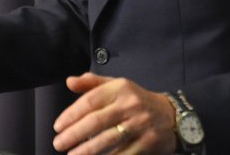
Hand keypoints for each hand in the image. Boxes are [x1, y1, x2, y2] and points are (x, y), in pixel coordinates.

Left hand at [52, 73, 176, 153]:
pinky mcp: (148, 143)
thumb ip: (92, 83)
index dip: (72, 114)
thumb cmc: (135, 100)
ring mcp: (140, 125)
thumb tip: (69, 81)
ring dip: (87, 150)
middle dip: (74, 134)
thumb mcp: (116, 85)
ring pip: (109, 140)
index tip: (57, 126)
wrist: (172, 116)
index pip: (91, 101)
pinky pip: (124, 154)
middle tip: (58, 144)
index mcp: (120, 88)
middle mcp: (130, 105)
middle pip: (97, 121)